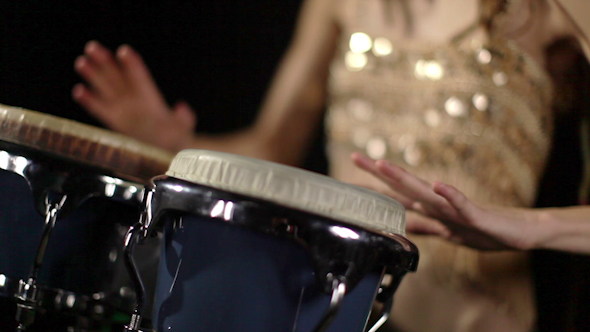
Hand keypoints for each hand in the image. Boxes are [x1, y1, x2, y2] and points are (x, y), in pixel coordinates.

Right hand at [73, 41, 195, 150]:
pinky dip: (90, 101)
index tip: (124, 51)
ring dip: (94, 76)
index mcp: (151, 97)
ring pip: (106, 88)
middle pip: (118, 76)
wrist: (168, 147)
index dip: (132, 65)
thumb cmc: (178, 136)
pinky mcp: (114, 120)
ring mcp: (123, 108)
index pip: (140, 78)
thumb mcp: (184, 127)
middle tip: (91, 47)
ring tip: (82, 62)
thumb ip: (184, 117)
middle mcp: (134, 99)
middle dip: (105, 62)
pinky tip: (79, 90)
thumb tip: (181, 107)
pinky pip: (100, 109)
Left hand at [351, 153, 541, 250]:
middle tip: (355, 157)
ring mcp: (456, 209)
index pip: (396, 198)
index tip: (348, 179)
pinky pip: (462, 206)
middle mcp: (439, 205)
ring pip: (426, 193)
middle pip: (403, 188)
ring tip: (383, 165)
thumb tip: (401, 226)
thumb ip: (425, 227)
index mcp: (432, 210)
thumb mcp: (448, 232)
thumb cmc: (486, 230)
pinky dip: (450, 195)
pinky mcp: (477, 217)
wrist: (523, 231)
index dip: (373, 189)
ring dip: (404, 178)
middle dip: (378, 174)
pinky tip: (438, 185)